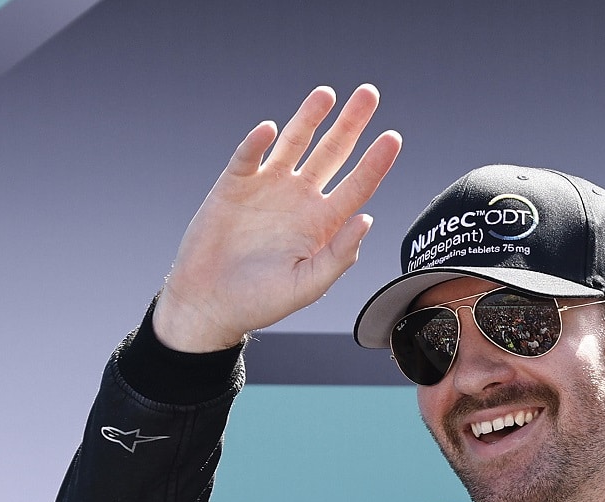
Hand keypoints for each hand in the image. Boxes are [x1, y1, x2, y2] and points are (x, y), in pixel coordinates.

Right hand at [154, 85, 401, 351]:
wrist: (211, 303)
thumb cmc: (262, 301)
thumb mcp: (307, 285)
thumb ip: (339, 255)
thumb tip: (366, 219)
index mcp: (323, 224)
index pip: (357, 186)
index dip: (376, 162)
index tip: (393, 138)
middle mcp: (301, 200)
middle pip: (332, 153)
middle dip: (351, 124)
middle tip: (369, 94)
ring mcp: (268, 188)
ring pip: (295, 143)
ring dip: (310, 117)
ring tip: (327, 94)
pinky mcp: (234, 185)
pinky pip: (249, 156)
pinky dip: (257, 142)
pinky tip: (270, 129)